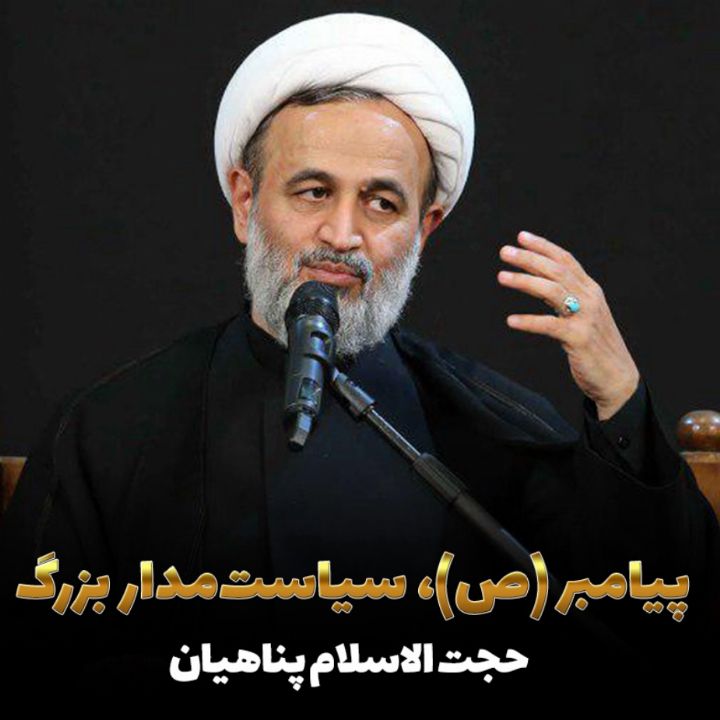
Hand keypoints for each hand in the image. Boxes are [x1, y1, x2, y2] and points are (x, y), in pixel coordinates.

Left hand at [497, 230, 639, 419]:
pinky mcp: (579, 339)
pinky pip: (549, 326)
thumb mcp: (582, 315)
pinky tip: (510, 320)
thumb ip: (564, 298)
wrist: (618, 379)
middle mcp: (590, 299)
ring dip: (525, 281)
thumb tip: (538, 281)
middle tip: (504, 252)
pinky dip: (529, 321)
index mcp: (591, 290)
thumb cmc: (596, 347)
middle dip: (529, 258)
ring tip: (501, 277)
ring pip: (552, 291)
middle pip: (556, 271)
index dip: (544, 247)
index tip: (521, 237)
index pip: (566, 260)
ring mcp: (585, 318)